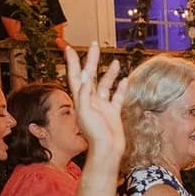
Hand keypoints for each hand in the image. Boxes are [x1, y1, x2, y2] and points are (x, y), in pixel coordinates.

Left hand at [64, 42, 127, 175]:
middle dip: (92, 60)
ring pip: (105, 84)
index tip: (69, 48)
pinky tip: (125, 80)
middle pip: (91, 75)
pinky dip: (121, 88)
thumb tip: (85, 74)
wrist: (107, 150)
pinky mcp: (113, 112)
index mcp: (81, 98)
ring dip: (109, 73)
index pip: (75, 76)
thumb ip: (85, 93)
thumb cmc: (94, 134)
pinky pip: (117, 97)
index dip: (72, 62)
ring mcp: (102, 106)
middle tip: (95, 45)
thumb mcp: (85, 112)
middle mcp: (90, 100)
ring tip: (115, 62)